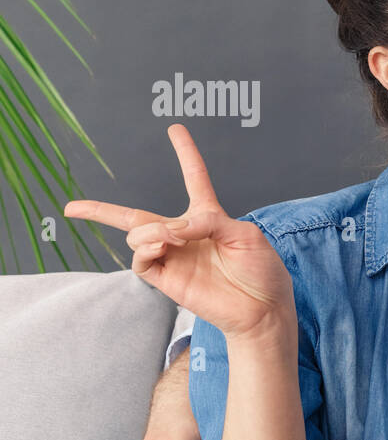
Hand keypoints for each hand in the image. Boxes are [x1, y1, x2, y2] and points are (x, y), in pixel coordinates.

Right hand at [63, 124, 292, 340]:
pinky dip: (145, 247)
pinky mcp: (167, 279)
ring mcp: (173, 257)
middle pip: (136, 216)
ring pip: (136, 234)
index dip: (186, 154)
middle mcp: (185, 236)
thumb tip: (172, 228)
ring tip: (171, 238)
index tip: (175, 129)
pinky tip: (163, 244)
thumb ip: (208, 221)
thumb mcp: (244, 234)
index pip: (194, 179)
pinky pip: (140, 259)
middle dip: (101, 210)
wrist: (263, 309)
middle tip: (71, 207)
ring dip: (149, 230)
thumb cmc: (262, 271)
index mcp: (209, 218)